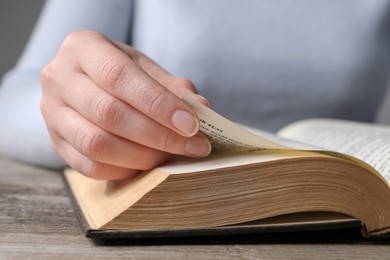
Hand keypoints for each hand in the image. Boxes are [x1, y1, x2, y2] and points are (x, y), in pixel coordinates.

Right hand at [40, 31, 210, 179]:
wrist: (83, 83)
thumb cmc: (119, 74)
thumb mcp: (144, 69)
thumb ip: (172, 86)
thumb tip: (201, 108)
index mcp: (83, 48)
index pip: (120, 77)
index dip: (158, 104)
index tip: (191, 125)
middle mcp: (59, 78)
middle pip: (109, 113)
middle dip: (158, 135)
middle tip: (193, 146)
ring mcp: (52, 113)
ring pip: (97, 144)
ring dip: (142, 156)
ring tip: (170, 156)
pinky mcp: (55, 142)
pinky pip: (89, 165)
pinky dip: (124, 169)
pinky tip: (147, 164)